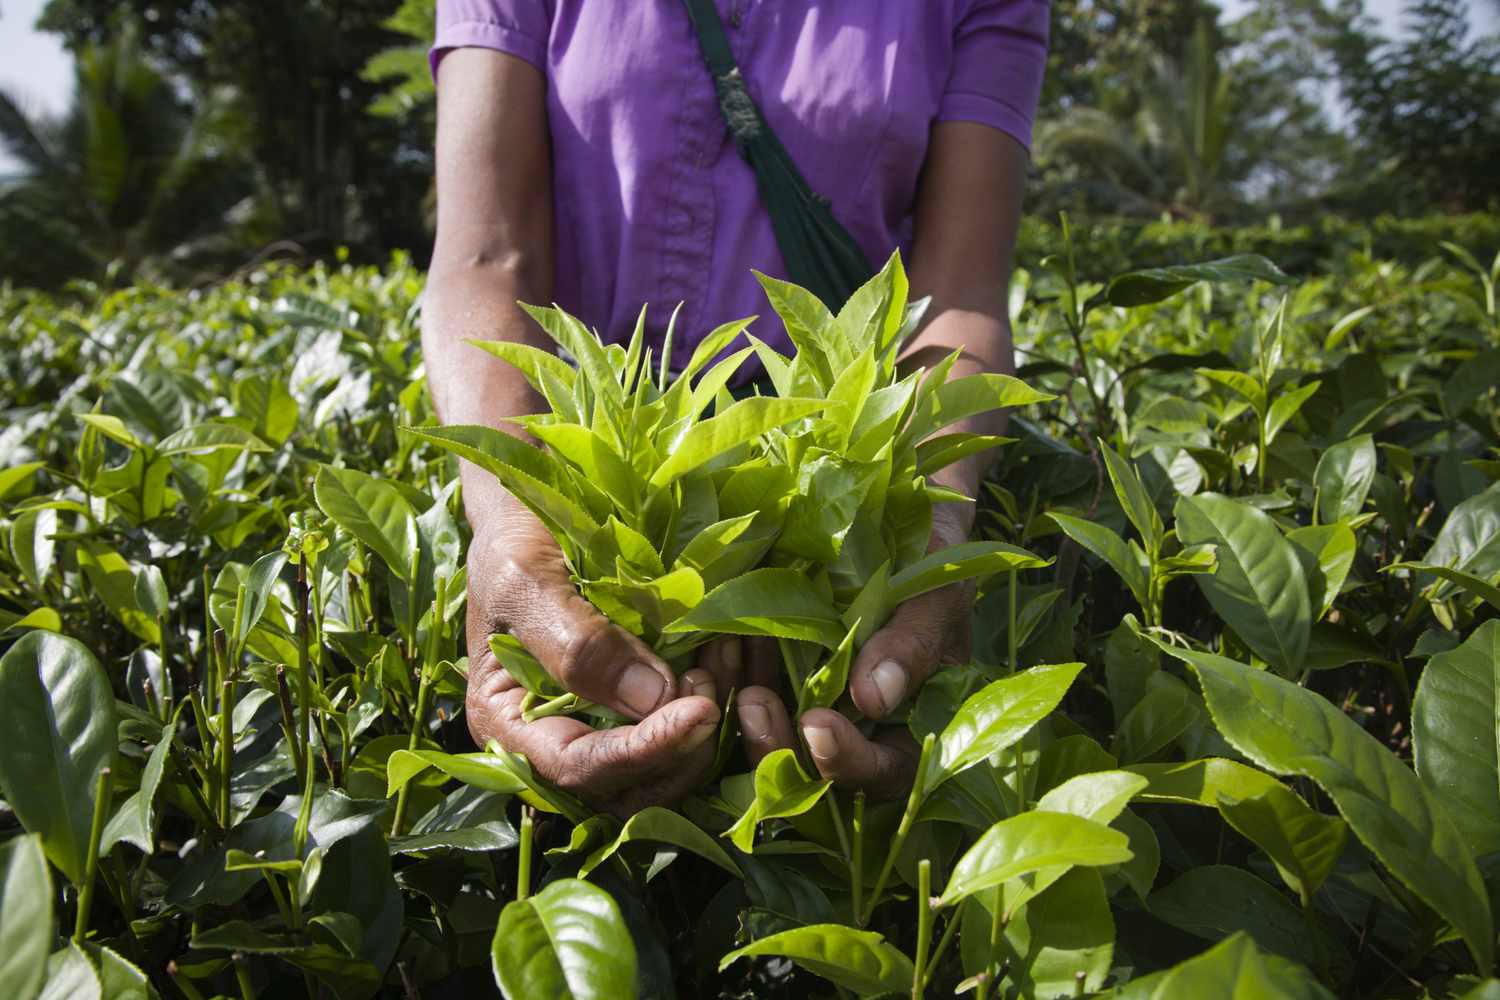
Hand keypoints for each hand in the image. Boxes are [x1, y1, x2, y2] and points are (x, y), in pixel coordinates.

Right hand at [464, 502, 743, 815]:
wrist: (533, 510)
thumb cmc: (515, 541)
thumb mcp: (528, 580)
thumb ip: (577, 644)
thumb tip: (650, 699)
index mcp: (508, 723)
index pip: (580, 767)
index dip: (642, 750)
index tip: (699, 710)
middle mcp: (552, 742)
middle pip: (627, 788)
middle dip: (680, 750)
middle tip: (713, 686)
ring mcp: (597, 727)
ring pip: (662, 770)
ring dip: (706, 732)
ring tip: (727, 662)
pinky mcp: (635, 706)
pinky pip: (679, 732)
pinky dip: (713, 706)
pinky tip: (731, 656)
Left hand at [735, 511, 973, 797]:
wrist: (899, 515)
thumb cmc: (934, 560)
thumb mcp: (934, 596)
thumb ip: (912, 646)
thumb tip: (874, 699)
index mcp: (911, 726)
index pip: (883, 772)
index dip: (849, 761)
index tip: (818, 723)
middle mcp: (858, 728)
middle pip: (815, 773)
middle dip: (778, 746)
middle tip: (753, 704)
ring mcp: (811, 702)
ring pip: (770, 737)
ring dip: (743, 713)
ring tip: (724, 663)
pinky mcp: (775, 672)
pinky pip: (745, 689)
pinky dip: (728, 675)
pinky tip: (716, 644)